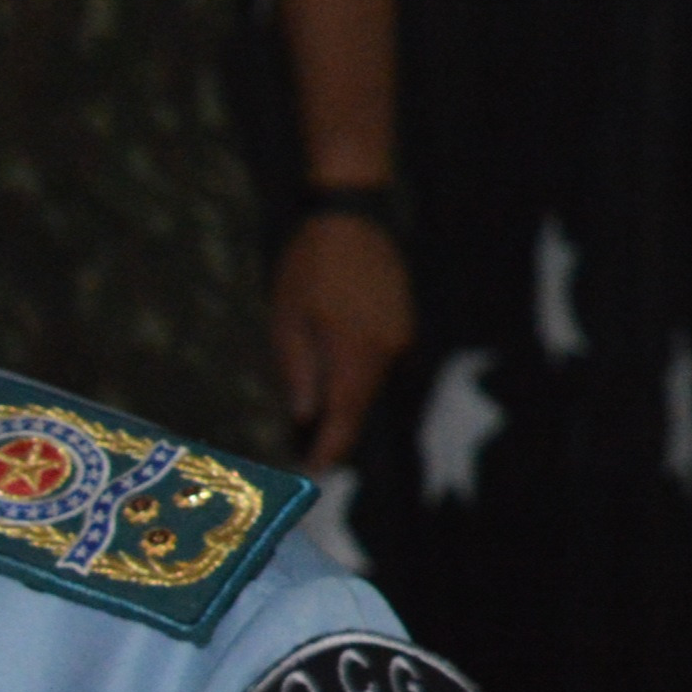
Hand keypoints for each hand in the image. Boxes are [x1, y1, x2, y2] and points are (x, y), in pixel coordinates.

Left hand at [269, 212, 414, 469]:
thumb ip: (299, 371)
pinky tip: (335, 388)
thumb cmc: (308, 265)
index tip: (315, 474)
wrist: (351, 217)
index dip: (331, 449)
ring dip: (347, 407)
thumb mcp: (287, 319)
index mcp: (358, 351)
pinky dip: (358, 381)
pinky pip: (379, 365)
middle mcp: (389, 349)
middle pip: (361, 405)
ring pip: (371, 386)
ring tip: (317, 431)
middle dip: (337, 434)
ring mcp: (401, 335)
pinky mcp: (403, 323)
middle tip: (310, 460)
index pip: (346, 415)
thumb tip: (306, 417)